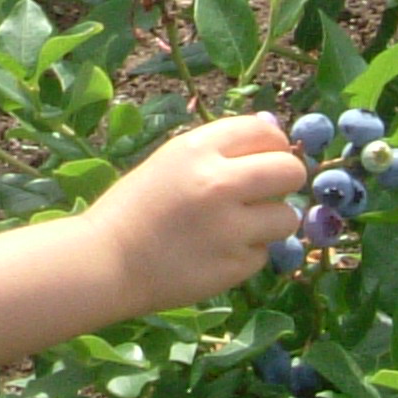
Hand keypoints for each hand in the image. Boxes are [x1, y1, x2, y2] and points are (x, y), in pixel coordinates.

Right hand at [83, 113, 307, 311]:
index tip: (268, 157)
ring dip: (271, 221)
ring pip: (287, 216)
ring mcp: (230, 228)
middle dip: (286, 179)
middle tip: (268, 193)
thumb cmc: (134, 207)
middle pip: (290, 171)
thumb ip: (219, 149)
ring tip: (240, 228)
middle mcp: (219, 183)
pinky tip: (217, 253)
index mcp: (197, 149)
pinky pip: (263, 253)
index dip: (274, 144)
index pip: (265, 131)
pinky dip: (247, 253)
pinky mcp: (234, 266)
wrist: (106, 262)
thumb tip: (275, 138)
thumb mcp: (171, 160)